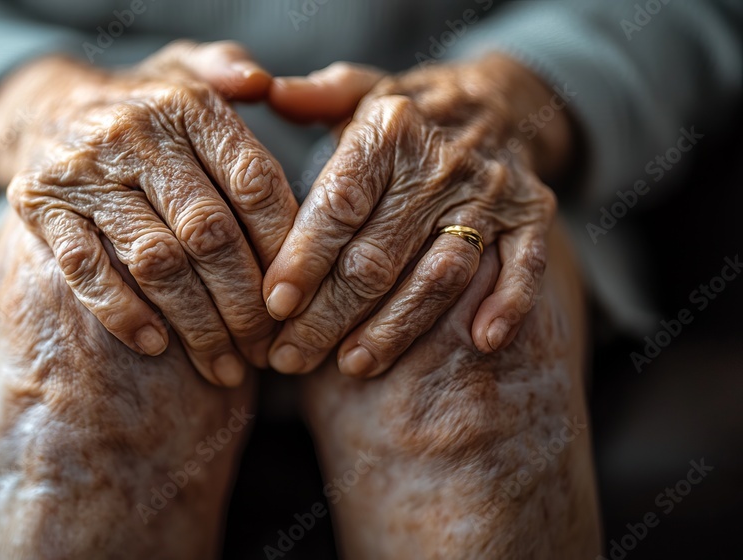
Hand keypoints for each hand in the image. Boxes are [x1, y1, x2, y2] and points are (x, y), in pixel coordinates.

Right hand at [0, 41, 296, 386]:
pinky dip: (124, 313)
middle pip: (209, 232)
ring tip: (224, 365)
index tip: (300, 295)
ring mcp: (84, 172)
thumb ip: (229, 72)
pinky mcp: (39, 206)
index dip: (284, 246)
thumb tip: (262, 83)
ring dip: (196, 324)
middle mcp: (134, 134)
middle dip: (245, 303)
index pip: (253, 182)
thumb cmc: (143, 108)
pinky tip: (158, 345)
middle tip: (266, 349)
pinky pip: (86, 270)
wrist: (43, 107)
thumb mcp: (187, 72)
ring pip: (155, 261)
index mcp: (187, 106)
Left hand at [263, 54, 572, 376]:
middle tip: (290, 357)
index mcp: (390, 129)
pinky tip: (481, 344)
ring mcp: (492, 192)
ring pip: (440, 274)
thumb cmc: (406, 114)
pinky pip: (525, 265)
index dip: (303, 258)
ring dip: (396, 327)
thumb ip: (314, 98)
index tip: (272, 306)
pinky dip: (508, 304)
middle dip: (329, 314)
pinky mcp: (533, 216)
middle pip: (378, 254)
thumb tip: (263, 90)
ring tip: (352, 366)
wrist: (498, 103)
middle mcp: (443, 160)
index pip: (338, 204)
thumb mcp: (360, 92)